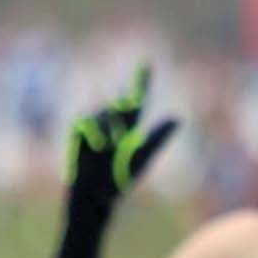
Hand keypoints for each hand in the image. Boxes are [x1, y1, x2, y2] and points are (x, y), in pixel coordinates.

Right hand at [64, 62, 178, 210]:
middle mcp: (112, 122)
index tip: (146, 63)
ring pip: (106, 111)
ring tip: (111, 147)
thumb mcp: (143, 156)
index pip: (136, 100)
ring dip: (111, 128)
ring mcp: (96, 125)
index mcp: (129, 128)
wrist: (98, 194)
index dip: (141, 81)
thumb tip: (178, 118)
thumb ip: (159, 136)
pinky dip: (98, 131)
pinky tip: (101, 145)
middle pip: (121, 105)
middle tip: (123, 138)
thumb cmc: (120, 179)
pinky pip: (89, 120)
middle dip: (124, 117)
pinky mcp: (80, 131)